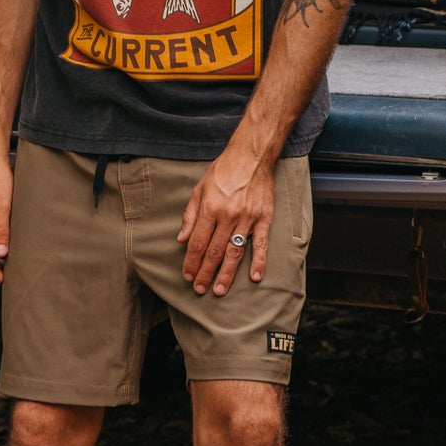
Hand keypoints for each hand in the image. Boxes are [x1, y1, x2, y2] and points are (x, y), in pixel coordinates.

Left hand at [178, 143, 275, 296]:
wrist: (251, 156)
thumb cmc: (223, 171)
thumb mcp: (199, 189)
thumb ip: (190, 215)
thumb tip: (181, 239)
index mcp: (210, 208)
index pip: (198, 242)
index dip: (191, 261)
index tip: (187, 275)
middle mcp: (228, 215)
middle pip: (214, 251)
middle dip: (205, 273)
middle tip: (199, 289)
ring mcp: (247, 218)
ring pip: (235, 252)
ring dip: (226, 274)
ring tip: (219, 290)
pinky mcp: (264, 218)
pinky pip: (261, 244)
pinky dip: (258, 261)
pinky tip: (254, 277)